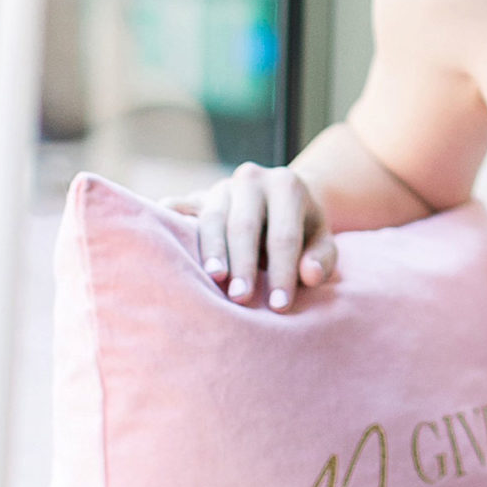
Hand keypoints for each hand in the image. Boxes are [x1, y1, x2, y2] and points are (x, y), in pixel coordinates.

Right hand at [167, 164, 337, 311]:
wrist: (280, 195)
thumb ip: (322, 258)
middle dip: (243, 264)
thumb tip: (310, 276)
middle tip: (241, 298)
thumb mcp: (322, 240)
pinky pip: (178, 207)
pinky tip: (163, 244)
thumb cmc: (304, 228)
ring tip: (214, 279)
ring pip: (212, 219)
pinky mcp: (197, 196)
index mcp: (287, 186)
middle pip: (244, 225)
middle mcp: (252, 179)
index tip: (280, 306)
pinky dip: (169, 222)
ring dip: (212, 251)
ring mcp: (221, 186)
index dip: (282, 271)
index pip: (284, 235)